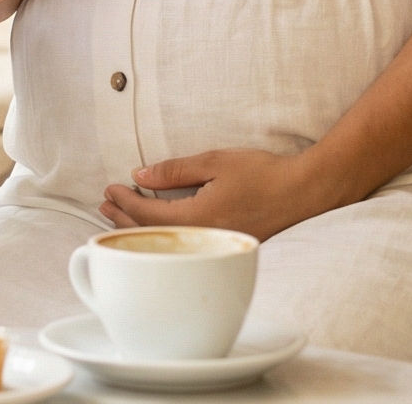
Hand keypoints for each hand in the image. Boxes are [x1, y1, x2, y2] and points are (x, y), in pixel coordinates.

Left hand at [101, 149, 349, 242]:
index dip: (124, 202)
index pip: (147, 215)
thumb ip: (175, 171)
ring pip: (166, 242)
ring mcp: (215, 247)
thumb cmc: (264, 174)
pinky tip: (157, 226)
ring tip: (121, 216)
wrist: (306, 192)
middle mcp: (203, 239)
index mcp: (198, 218)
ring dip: (140, 227)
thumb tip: (140, 175)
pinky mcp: (225, 248)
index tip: (109, 188)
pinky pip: (184, 244)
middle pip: (152, 234)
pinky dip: (163, 234)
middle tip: (105, 205)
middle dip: (124, 218)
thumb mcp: (216, 162)